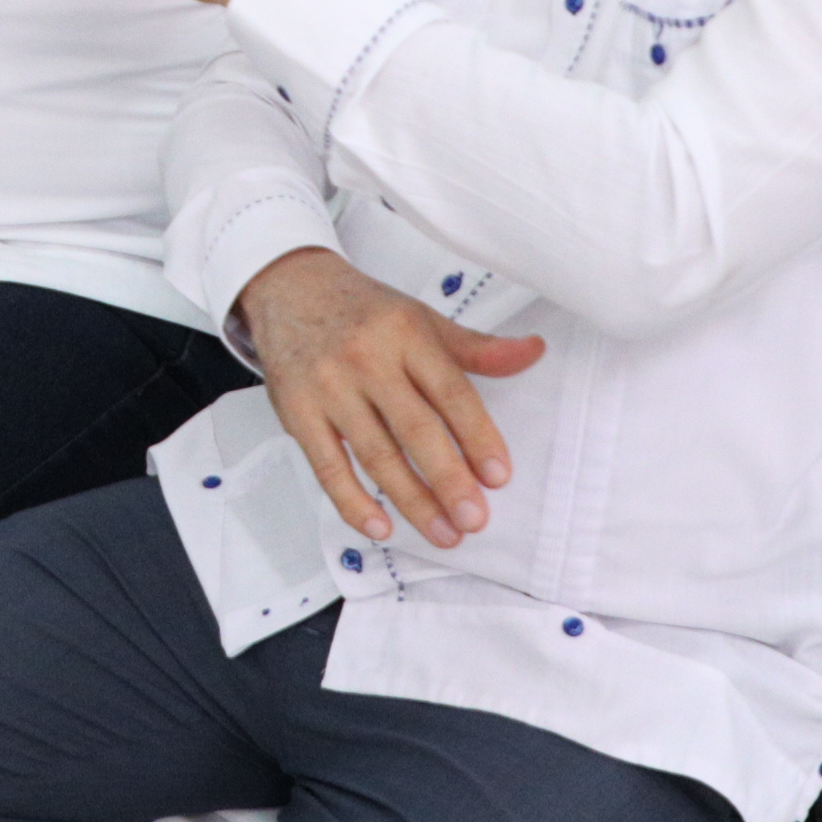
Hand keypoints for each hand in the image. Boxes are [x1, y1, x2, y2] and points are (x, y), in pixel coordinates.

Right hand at [236, 248, 544, 548]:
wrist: (289, 288)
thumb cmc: (364, 311)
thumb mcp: (421, 318)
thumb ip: (476, 347)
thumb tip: (532, 352)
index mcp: (405, 333)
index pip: (449, 391)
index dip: (477, 435)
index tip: (498, 476)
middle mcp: (366, 359)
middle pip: (414, 428)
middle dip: (448, 480)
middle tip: (474, 519)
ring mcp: (328, 387)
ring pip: (375, 454)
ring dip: (412, 501)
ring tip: (443, 533)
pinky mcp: (296, 412)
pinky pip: (327, 467)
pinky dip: (353, 502)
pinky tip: (380, 527)